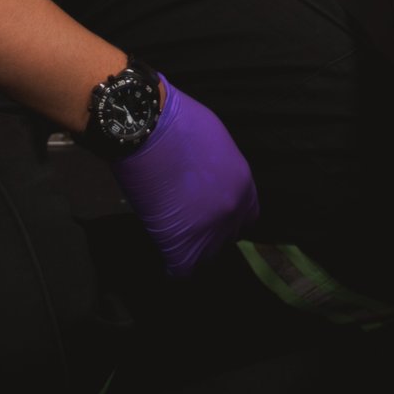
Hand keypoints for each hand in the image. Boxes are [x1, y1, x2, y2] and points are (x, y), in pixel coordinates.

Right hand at [107, 78, 258, 276]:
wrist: (146, 126)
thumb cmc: (176, 122)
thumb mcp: (215, 141)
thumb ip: (220, 169)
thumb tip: (210, 183)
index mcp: (243, 184)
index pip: (247, 218)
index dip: (228, 218)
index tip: (209, 215)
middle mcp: (232, 211)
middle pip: (227, 239)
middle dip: (210, 235)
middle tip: (186, 222)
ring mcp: (208, 229)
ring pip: (207, 257)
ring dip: (192, 251)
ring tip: (173, 238)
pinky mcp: (180, 242)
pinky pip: (181, 271)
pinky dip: (172, 268)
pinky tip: (163, 255)